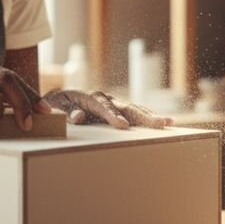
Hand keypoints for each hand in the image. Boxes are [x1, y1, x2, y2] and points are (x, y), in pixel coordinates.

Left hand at [42, 89, 172, 128]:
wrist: (59, 98)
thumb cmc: (57, 104)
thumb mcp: (56, 106)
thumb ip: (66, 111)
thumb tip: (78, 118)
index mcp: (90, 98)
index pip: (103, 107)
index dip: (113, 116)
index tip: (122, 125)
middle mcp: (105, 99)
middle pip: (126, 107)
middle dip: (143, 115)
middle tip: (160, 122)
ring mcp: (113, 104)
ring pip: (134, 109)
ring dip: (150, 116)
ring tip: (168, 122)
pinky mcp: (117, 110)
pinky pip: (134, 113)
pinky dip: (147, 117)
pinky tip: (161, 123)